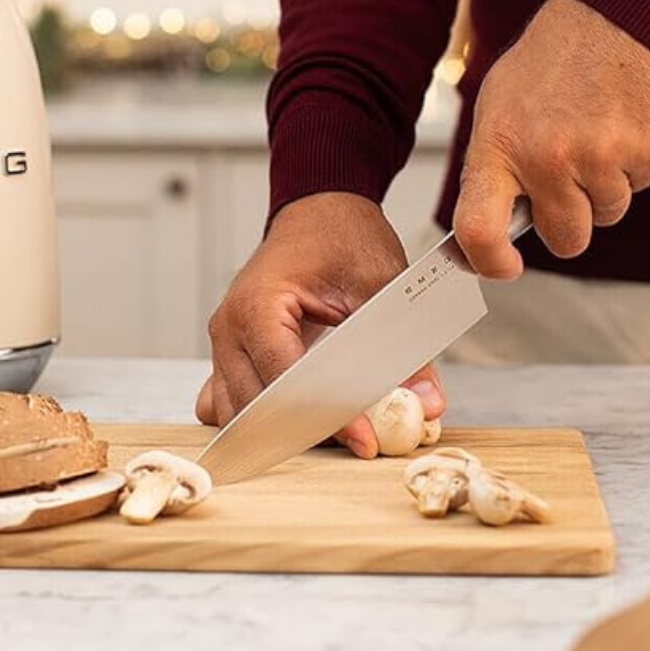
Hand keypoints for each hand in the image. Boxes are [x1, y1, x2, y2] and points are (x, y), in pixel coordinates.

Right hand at [195, 192, 445, 457]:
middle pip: (257, 405)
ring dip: (280, 428)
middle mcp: (229, 326)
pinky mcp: (230, 350)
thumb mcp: (382, 285)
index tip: (365, 437)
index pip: (285, 380)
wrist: (318, 211)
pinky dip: (257, 416)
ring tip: (333, 428)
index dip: (327, 414)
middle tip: (360, 439)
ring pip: (237, 410)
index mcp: (258, 305)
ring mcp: (223, 340)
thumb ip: (405, 347)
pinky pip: (226, 398)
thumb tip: (426, 402)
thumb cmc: (341, 236)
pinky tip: (296, 416)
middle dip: (307, 429)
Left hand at [455, 0, 649, 277]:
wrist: (615, 14)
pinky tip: (618, 125)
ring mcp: (603, 155)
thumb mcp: (497, 108)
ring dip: (600, 189)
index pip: (479, 227)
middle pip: (565, 239)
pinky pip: (640, 186)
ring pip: (606, 214)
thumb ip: (495, 169)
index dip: (488, 260)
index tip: (502, 267)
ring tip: (591, 136)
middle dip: (565, 221)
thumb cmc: (549, 64)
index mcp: (500, 146)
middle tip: (563, 180)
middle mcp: (549, 157)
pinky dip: (632, 166)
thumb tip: (489, 227)